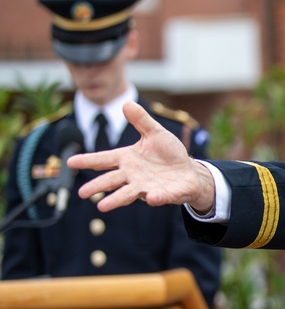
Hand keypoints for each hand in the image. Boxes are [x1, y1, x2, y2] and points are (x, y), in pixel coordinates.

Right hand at [68, 101, 216, 212]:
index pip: (104, 159)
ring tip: (102, 206)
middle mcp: (133, 175)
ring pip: (128, 193)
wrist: (189, 171)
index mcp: (127, 159)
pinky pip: (158, 197)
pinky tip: (150, 198)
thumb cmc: (168, 154)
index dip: (88, 160)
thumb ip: (141, 121)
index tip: (70, 162)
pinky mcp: (164, 194)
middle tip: (82, 193)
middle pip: (111, 180)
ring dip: (116, 199)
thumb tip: (126, 103)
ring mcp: (147, 186)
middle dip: (97, 186)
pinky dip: (155, 198)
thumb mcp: (155, 133)